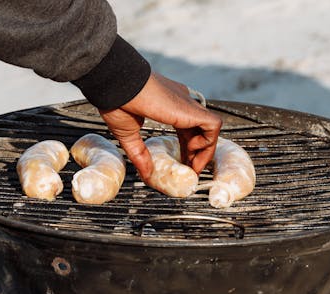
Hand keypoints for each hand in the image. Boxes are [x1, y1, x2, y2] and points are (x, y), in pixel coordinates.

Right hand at [97, 72, 221, 181]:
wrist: (116, 84)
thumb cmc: (117, 101)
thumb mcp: (129, 134)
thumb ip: (140, 154)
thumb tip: (145, 174)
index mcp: (168, 105)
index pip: (186, 128)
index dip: (187, 148)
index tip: (181, 163)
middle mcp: (181, 103)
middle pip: (199, 131)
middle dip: (197, 154)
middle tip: (190, 171)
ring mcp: (187, 104)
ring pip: (211, 128)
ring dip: (205, 151)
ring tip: (194, 167)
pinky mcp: (191, 109)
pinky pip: (213, 125)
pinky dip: (208, 141)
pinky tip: (191, 150)